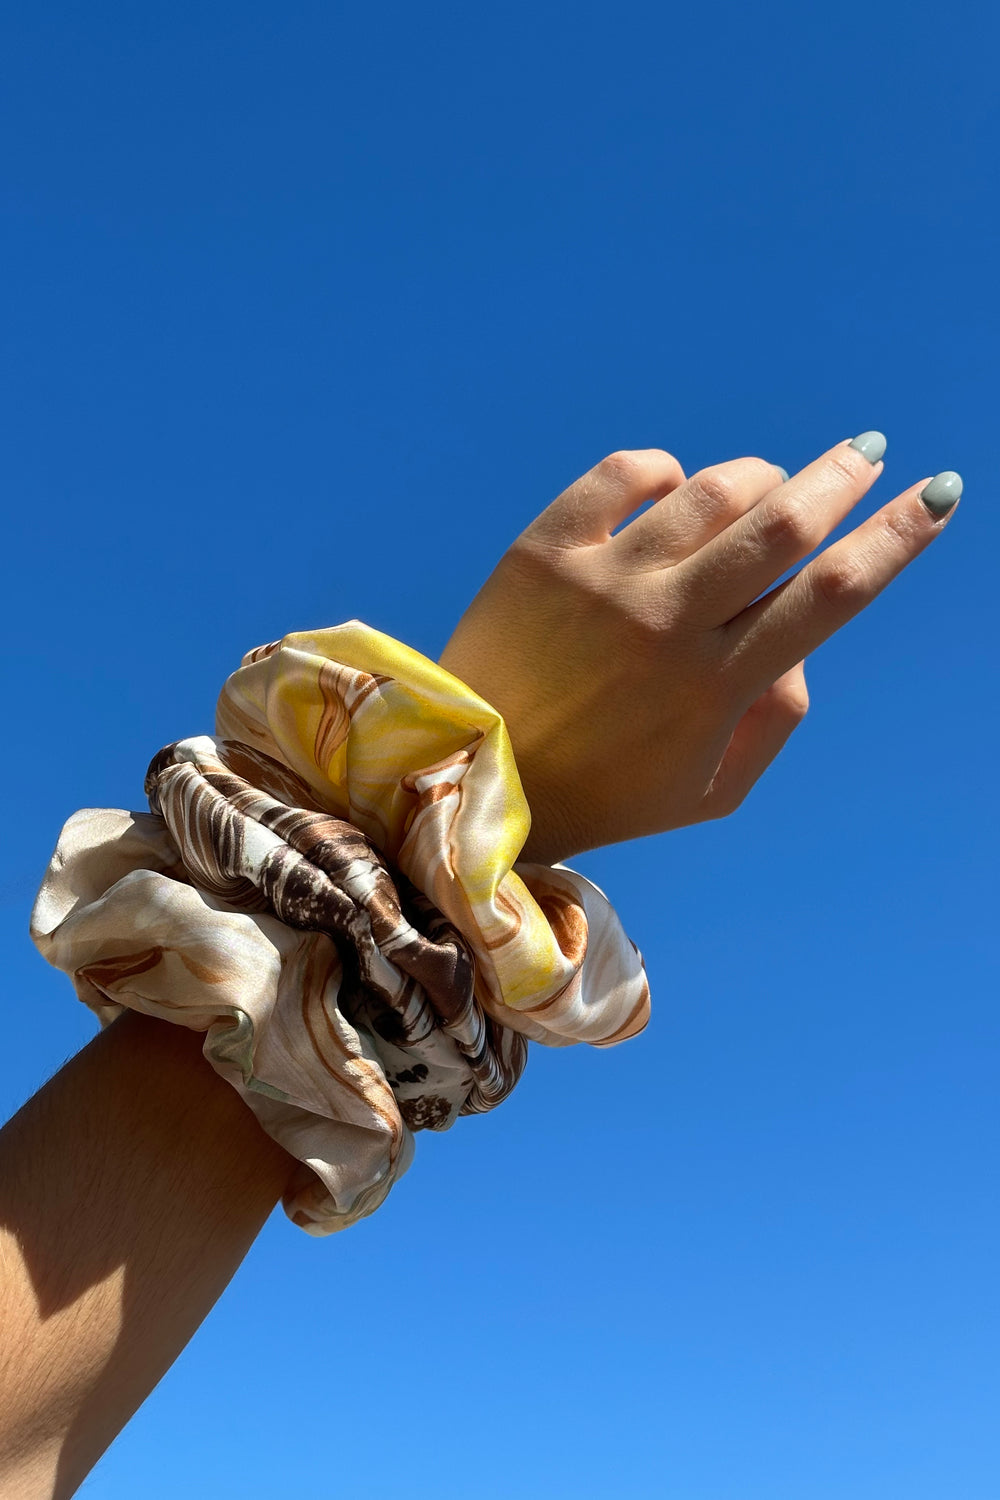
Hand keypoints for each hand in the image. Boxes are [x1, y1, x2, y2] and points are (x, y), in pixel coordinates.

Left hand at [439, 437, 958, 864]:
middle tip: (865, 451)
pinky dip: (665, 470)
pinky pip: (623, 474)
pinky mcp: (543, 552)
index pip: (830, 595)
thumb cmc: (606, 795)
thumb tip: (798, 646)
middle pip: (781, 524)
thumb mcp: (710, 794)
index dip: (895, 539)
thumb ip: (774, 722)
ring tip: (769, 485)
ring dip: (759, 475)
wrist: (474, 781)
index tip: (937, 496)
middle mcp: (665, 625)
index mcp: (715, 688)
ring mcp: (601, 581)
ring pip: (712, 491)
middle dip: (841, 478)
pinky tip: (672, 490)